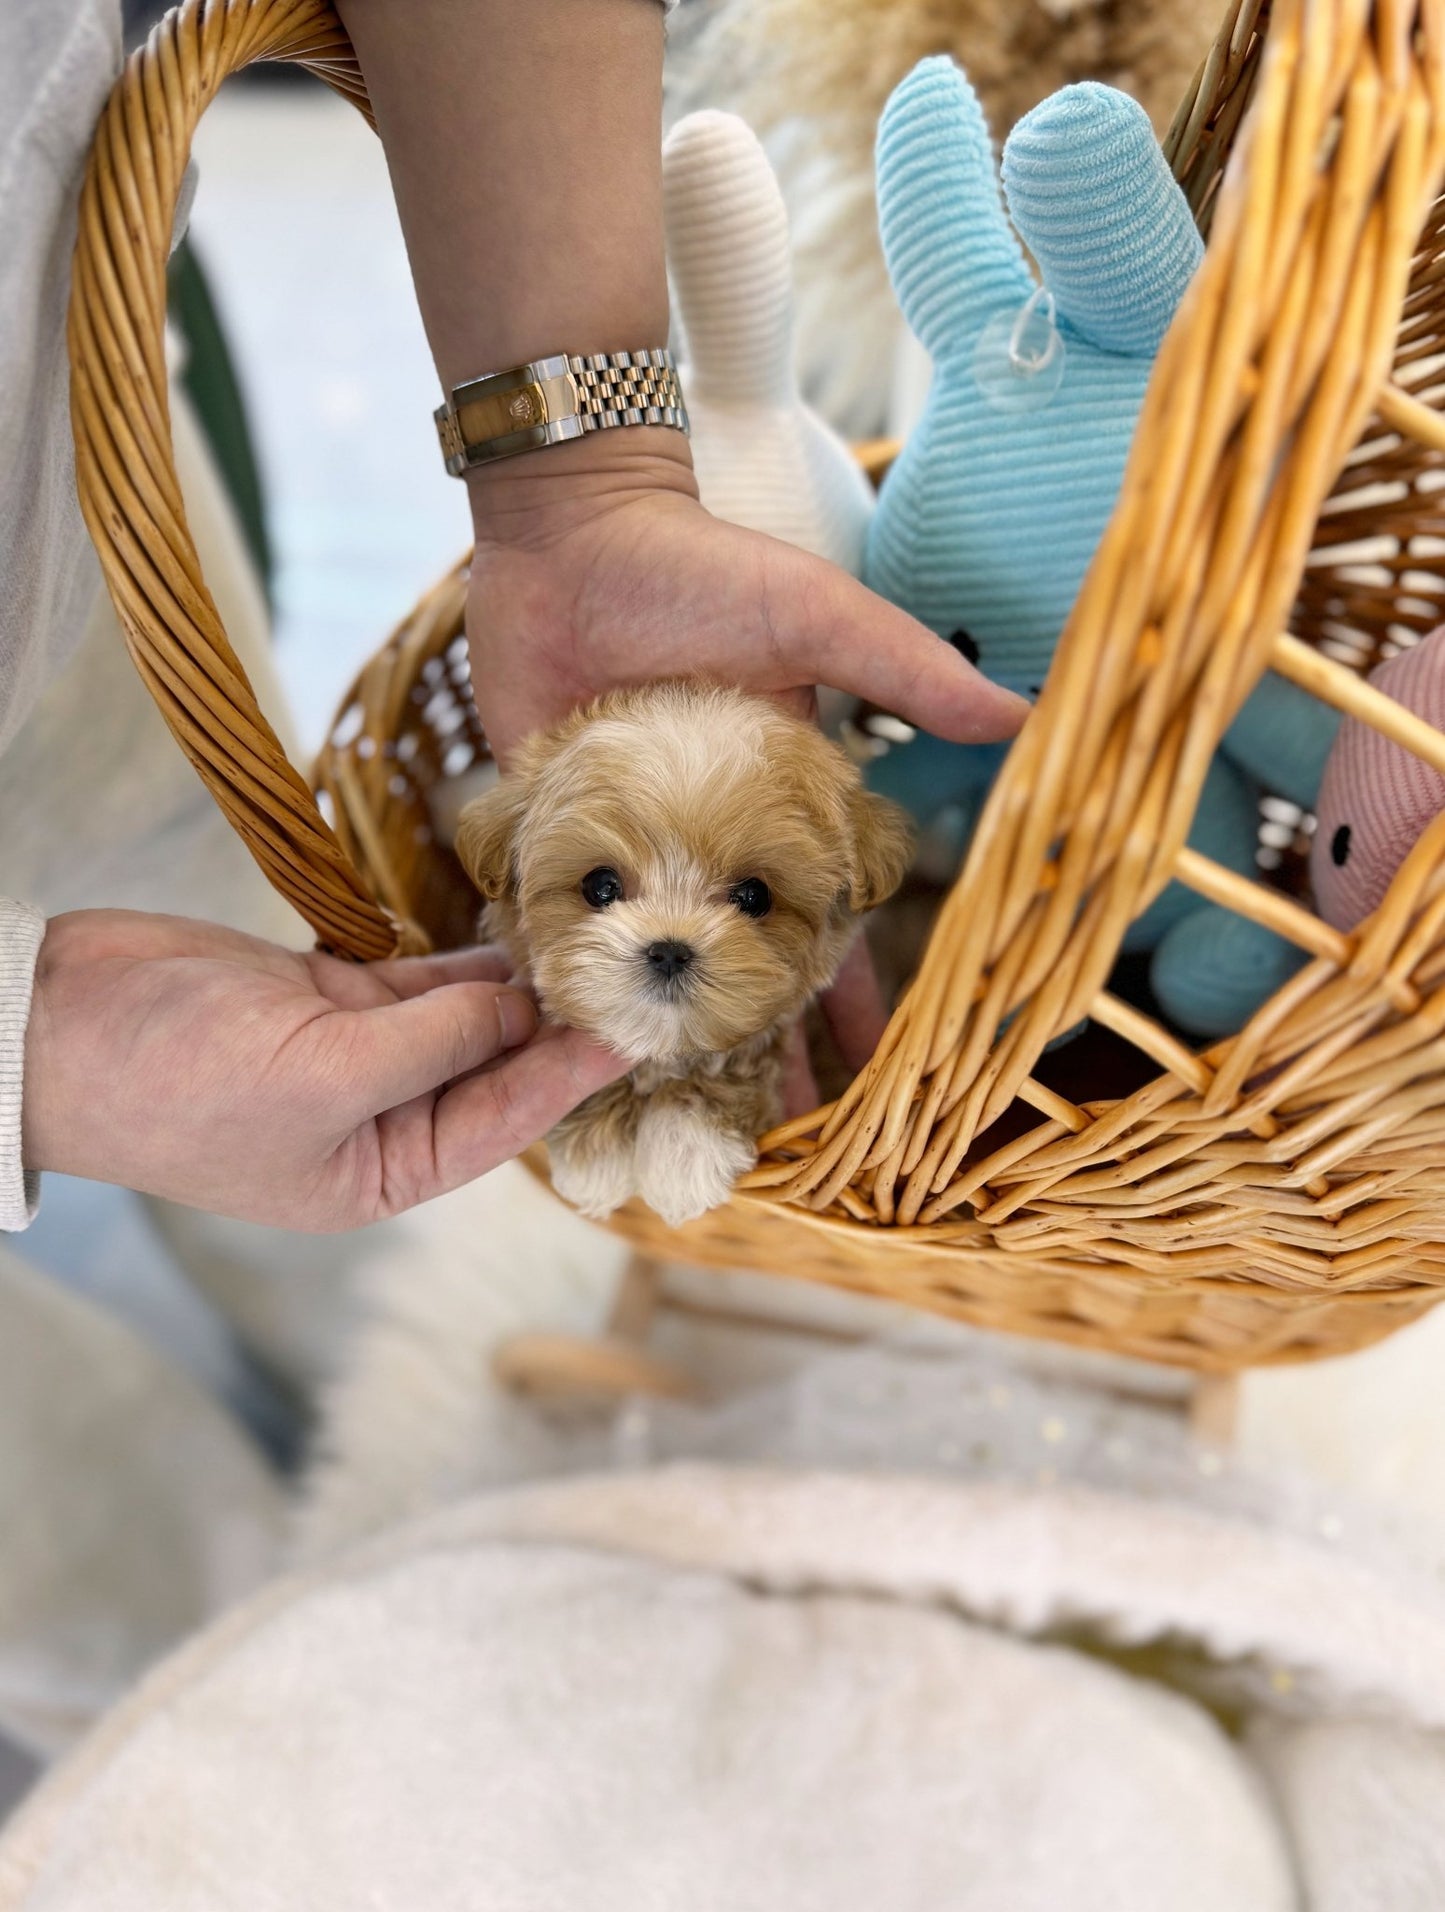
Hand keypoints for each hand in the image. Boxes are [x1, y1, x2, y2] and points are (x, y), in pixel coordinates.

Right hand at [21, 910, 627, 1230]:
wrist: (57, 1023)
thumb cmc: (176, 1085)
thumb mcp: (321, 1076)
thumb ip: (434, 1041)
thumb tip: (521, 1012)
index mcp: (374, 1176)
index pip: (496, 1128)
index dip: (564, 1081)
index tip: (630, 1036)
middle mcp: (375, 1121)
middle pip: (488, 1074)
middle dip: (550, 1033)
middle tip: (623, 978)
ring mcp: (353, 1054)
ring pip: (460, 1020)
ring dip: (515, 989)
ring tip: (586, 948)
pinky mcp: (327, 996)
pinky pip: (420, 980)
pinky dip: (465, 961)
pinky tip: (518, 934)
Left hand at [464, 437, 1026, 1078]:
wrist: (569, 531)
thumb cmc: (697, 570)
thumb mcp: (814, 618)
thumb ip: (904, 672)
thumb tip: (1023, 719)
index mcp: (777, 803)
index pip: (823, 921)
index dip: (851, 994)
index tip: (874, 1068)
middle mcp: (706, 836)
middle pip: (739, 965)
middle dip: (762, 1044)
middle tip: (772, 1128)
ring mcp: (630, 842)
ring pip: (655, 963)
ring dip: (666, 1032)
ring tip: (671, 1112)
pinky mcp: (553, 832)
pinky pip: (567, 923)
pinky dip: (570, 982)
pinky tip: (573, 1051)